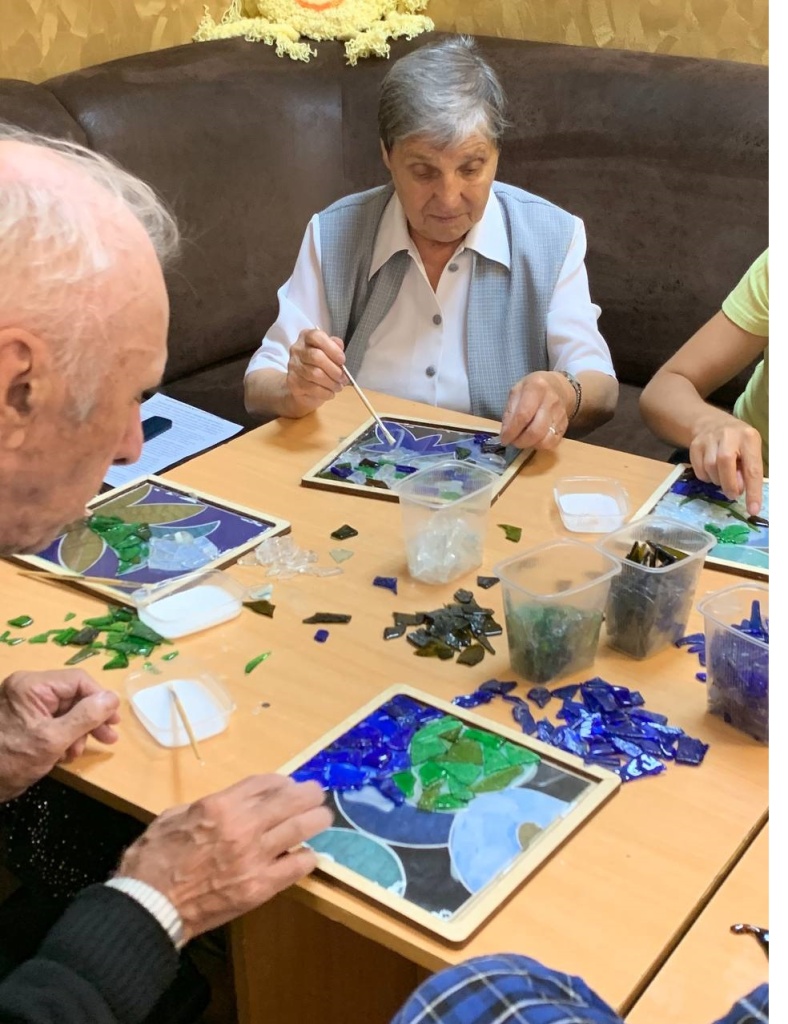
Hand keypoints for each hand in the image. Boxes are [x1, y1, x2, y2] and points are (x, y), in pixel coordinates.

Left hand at [0, 669, 119, 802]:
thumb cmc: (12, 761)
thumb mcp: (53, 740)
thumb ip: (85, 716)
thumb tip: (112, 698)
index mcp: (32, 686)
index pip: (78, 680)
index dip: (100, 699)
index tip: (113, 721)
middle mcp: (28, 688)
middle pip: (73, 694)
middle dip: (90, 718)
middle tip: (108, 738)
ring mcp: (25, 703)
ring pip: (66, 709)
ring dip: (78, 731)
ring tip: (77, 752)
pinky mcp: (24, 719)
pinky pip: (53, 719)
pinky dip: (64, 735)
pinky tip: (64, 754)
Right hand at [117, 774, 332, 941]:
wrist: (149, 905)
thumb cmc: (153, 859)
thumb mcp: (175, 816)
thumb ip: (206, 806)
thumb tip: (228, 804)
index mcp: (220, 805)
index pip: (264, 783)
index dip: (280, 781)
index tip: (288, 784)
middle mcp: (243, 826)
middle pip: (290, 800)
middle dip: (308, 794)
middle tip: (316, 794)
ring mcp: (254, 857)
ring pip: (300, 829)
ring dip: (317, 819)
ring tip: (323, 817)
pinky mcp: (260, 886)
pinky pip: (296, 866)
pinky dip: (307, 857)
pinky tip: (309, 855)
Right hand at [285, 328, 345, 411]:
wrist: (303, 387)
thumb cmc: (320, 366)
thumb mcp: (330, 353)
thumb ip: (335, 347)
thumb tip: (339, 348)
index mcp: (306, 337)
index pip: (316, 337)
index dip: (332, 348)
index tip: (342, 360)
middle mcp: (297, 349)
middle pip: (316, 356)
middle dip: (334, 369)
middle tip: (343, 378)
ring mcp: (293, 366)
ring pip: (315, 374)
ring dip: (331, 383)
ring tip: (338, 386)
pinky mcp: (292, 382)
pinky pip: (312, 388)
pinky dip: (326, 392)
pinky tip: (330, 393)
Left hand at [499, 371, 572, 448]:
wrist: (557, 387)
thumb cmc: (532, 390)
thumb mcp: (516, 392)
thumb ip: (510, 411)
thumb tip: (506, 433)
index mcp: (536, 388)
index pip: (523, 415)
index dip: (511, 431)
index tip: (504, 439)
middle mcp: (551, 401)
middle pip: (535, 431)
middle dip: (520, 441)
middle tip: (512, 441)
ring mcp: (560, 414)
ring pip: (544, 440)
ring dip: (529, 444)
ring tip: (522, 440)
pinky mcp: (565, 426)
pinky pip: (552, 443)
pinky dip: (539, 446)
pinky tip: (533, 440)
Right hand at [689, 411, 763, 514]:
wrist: (711, 423)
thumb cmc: (736, 442)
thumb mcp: (749, 452)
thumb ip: (746, 470)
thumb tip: (739, 489)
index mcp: (748, 438)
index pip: (752, 468)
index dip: (753, 491)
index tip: (753, 509)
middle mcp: (728, 435)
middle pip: (725, 463)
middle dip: (729, 484)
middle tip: (733, 494)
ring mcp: (709, 439)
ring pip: (710, 468)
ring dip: (717, 481)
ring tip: (722, 478)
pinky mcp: (694, 445)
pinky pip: (699, 470)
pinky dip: (706, 477)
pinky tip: (712, 472)